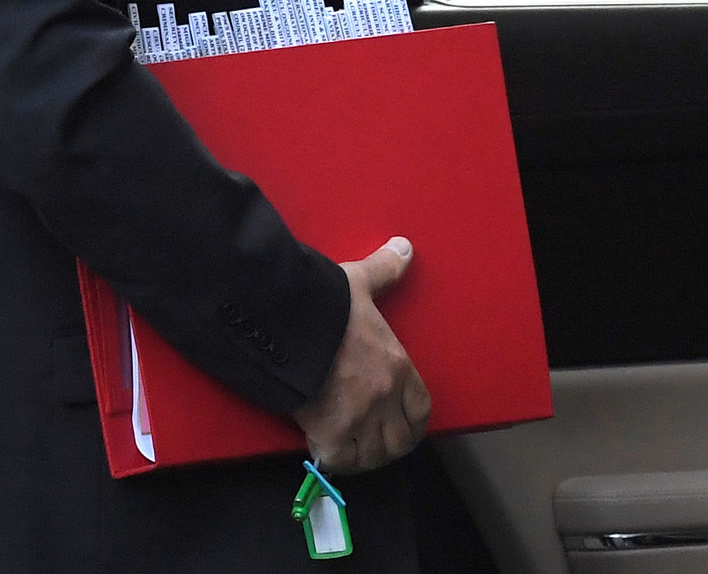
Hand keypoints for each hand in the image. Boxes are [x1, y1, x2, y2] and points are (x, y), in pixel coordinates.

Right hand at [292, 237, 430, 474]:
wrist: (286, 321)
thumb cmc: (326, 302)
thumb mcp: (359, 282)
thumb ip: (384, 269)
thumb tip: (405, 246)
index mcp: (397, 365)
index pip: (421, 409)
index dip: (414, 421)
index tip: (403, 422)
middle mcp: (384, 397)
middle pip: (402, 440)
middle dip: (392, 443)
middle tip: (375, 439)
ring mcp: (358, 418)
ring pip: (374, 456)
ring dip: (365, 455)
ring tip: (352, 447)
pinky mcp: (328, 432)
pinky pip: (340, 461)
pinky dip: (336, 459)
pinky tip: (327, 448)